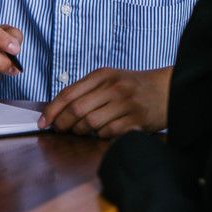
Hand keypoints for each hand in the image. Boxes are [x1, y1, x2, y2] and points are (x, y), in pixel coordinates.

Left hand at [39, 67, 171, 137]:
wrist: (168, 89)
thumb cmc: (134, 87)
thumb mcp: (110, 79)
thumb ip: (87, 90)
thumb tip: (57, 110)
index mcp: (102, 75)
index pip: (68, 93)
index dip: (52, 110)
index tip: (43, 122)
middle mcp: (113, 87)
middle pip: (76, 110)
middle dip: (62, 124)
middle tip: (59, 131)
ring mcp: (125, 104)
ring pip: (90, 124)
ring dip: (80, 132)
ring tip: (81, 131)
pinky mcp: (135, 120)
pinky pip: (107, 133)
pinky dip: (99, 135)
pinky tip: (101, 132)